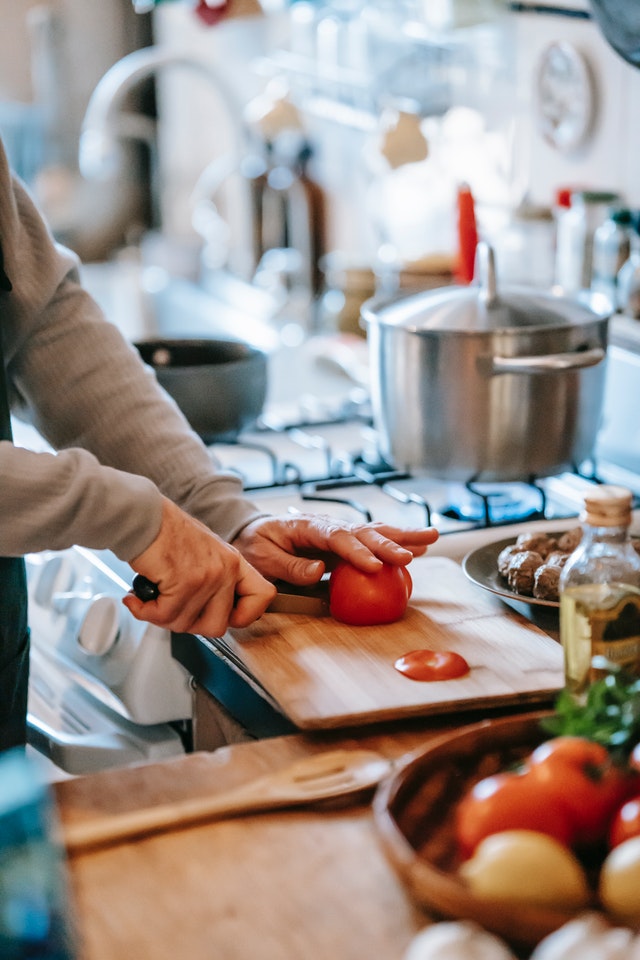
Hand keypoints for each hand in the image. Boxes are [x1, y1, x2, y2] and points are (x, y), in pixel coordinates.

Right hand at [123, 498, 276, 634]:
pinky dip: (145, 612)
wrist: (143, 516)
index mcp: (234, 562)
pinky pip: (165, 615)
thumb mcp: (205, 554)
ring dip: (160, 616)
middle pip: (218, 626)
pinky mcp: (184, 581)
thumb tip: (208, 615)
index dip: (245, 616)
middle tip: (171, 609)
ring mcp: (208, 576)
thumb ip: (214, 582)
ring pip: (186, 624)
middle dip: (188, 624)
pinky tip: (137, 599)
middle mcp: (226, 568)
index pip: (263, 597)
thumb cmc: (165, 533)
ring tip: (150, 598)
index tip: (225, 617)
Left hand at [232, 515, 438, 584]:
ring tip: (431, 538)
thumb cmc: (256, 545)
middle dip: (389, 542)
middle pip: (364, 531)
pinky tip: (418, 550)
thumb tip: (318, 570)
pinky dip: (398, 543)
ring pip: (375, 531)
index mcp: (307, 526)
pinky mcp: (346, 542)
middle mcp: (329, 524)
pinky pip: (374, 541)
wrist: (253, 533)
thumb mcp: (263, 557)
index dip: (356, 551)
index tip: (373, 565)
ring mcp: (340, 531)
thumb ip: (290, 565)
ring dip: (403, 536)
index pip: (337, 537)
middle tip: (410, 555)